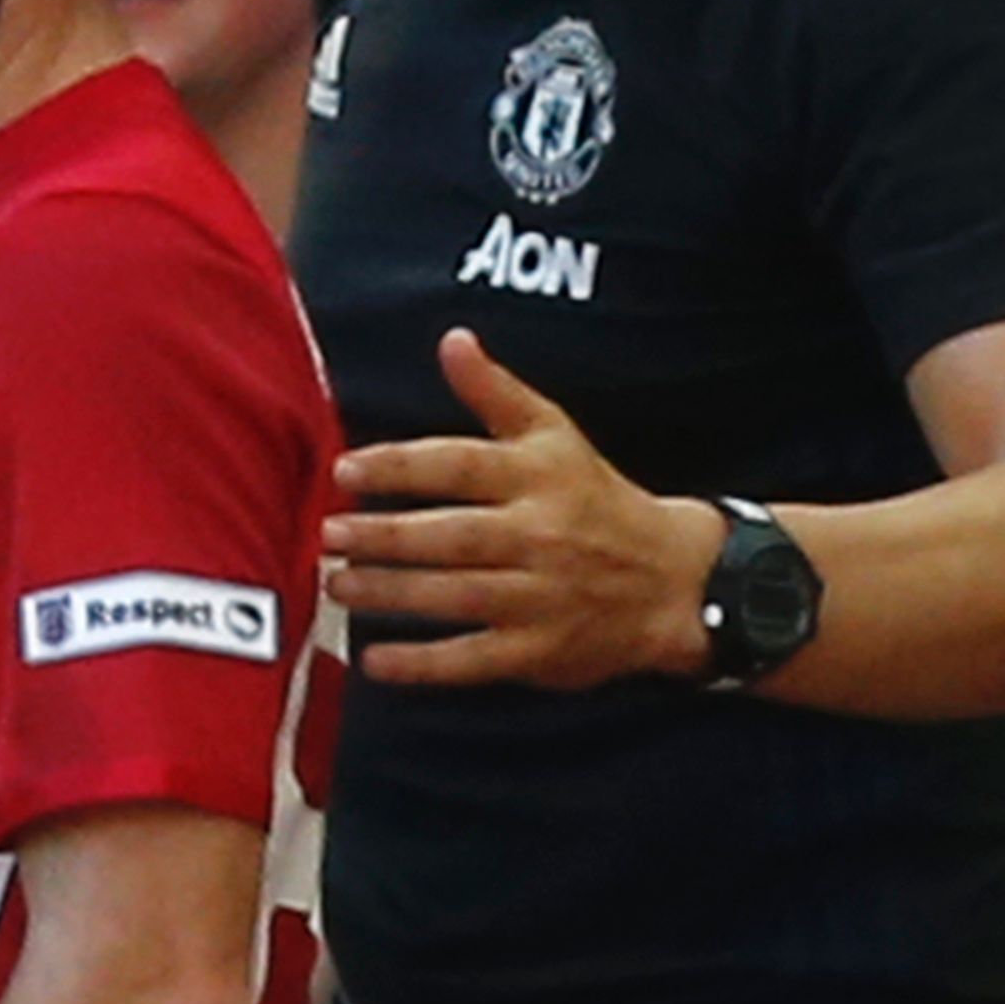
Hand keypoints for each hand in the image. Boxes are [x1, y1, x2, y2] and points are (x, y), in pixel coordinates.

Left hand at [323, 327, 719, 688]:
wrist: (676, 579)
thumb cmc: (597, 499)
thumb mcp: (555, 436)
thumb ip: (496, 392)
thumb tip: (452, 339)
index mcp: (537, 478)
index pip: (458, 465)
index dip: (398, 466)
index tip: (343, 471)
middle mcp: (538, 536)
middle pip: (449, 536)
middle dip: (384, 536)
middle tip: (328, 535)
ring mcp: (540, 597)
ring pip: (453, 595)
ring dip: (390, 593)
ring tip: (337, 585)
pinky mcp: (540, 650)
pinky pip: (473, 659)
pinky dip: (422, 664)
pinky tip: (373, 660)